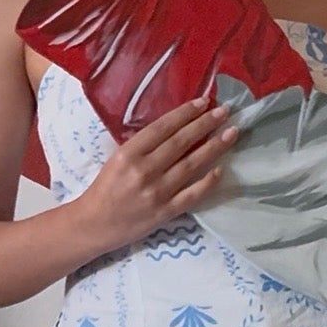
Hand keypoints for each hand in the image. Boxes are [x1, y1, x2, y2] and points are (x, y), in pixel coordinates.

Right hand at [73, 97, 236, 254]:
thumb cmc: (105, 188)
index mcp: (128, 153)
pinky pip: (192, 194)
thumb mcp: (117, 159)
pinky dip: (208, 182)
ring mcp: (156, 192)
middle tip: (225, 111)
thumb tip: (176, 127)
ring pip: (191, 165)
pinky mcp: (165, 212)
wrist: (94, 225)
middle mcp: (144, 171)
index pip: (162, 128)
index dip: (185, 113)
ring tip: (231, 133)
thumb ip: (143, 145)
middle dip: (205, 124)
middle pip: (181, 143)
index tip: (204, 102)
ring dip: (214, 147)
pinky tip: (221, 169)